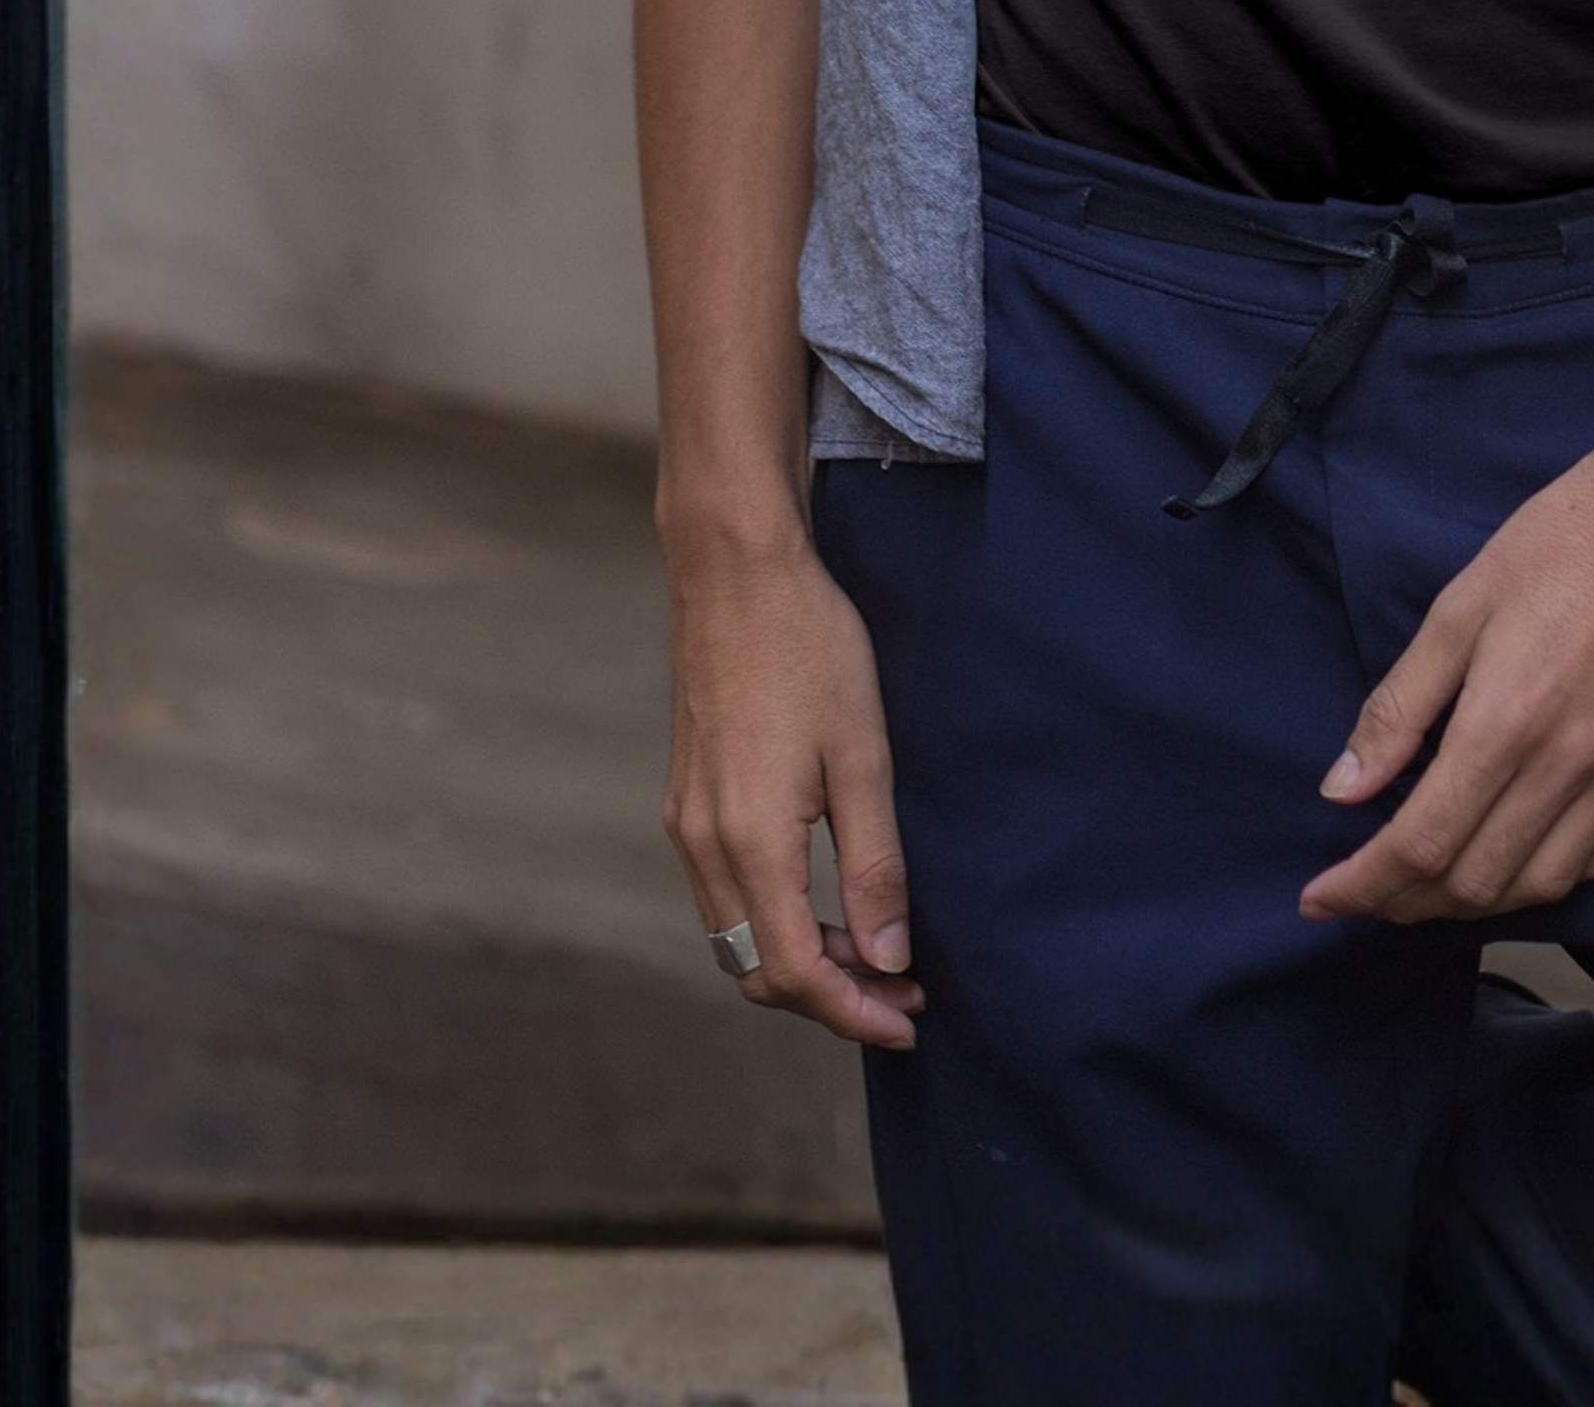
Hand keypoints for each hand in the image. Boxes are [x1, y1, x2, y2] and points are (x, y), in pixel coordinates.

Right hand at [661, 519, 922, 1047]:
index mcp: (749, 839)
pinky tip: (824, 900)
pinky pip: (723, 897)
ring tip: (873, 949)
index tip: (908, 1020)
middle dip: (829, 997)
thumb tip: (885, 958)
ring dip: (801, 961)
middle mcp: (703, 845)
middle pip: (756, 970)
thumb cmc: (810, 648)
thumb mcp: (863, 754)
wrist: (736, 572)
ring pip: (736, 938)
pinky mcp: (685, 801)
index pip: (792, 973)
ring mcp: (685, 824)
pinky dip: (773, 920)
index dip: (851, 1012)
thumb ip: (874, 864)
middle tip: (903, 987)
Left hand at [1299, 359, 1593, 926]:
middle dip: (1404, 902)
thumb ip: (1399, 705)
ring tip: (1422, 886)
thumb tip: (1343, 789)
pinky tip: (1505, 858)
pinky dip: (1538, 880)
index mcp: (1509, 717)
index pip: (1422, 845)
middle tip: (1361, 889)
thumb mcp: (1461, 604)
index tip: (1319, 899)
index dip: (1362, 886)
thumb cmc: (1565, 538)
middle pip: (1475, 882)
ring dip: (1470, 903)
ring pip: (1537, 887)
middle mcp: (1570, 763)